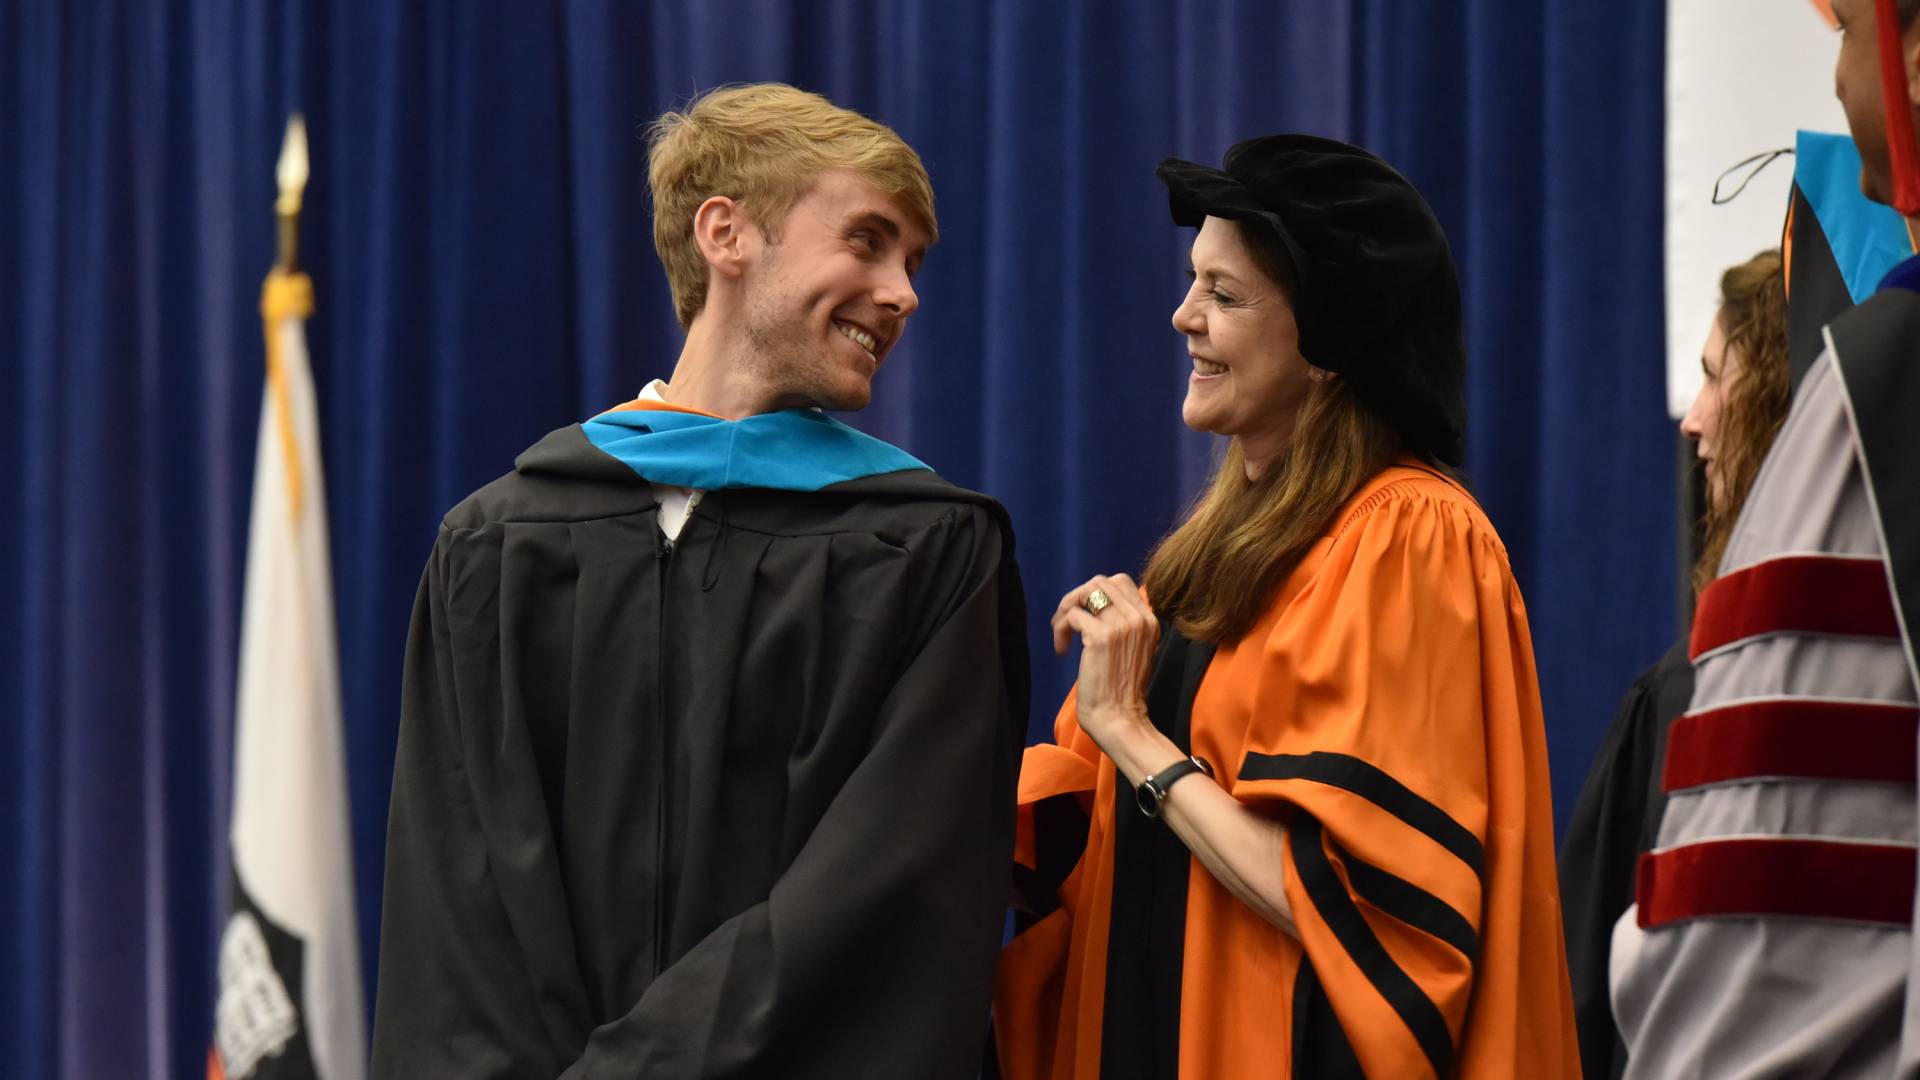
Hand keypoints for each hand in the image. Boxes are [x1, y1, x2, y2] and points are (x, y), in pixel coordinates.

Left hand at [1052, 574, 1159, 749]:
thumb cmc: (1122, 691)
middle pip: (1101, 581)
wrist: (1120, 719)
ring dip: (1066, 609)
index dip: (1096, 594)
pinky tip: (1062, 650)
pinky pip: (1072, 614)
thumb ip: (1123, 626)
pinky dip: (1060, 630)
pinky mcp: (1100, 637)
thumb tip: (1093, 607)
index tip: (1086, 617)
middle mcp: (1139, 618)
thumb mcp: (1134, 650)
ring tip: (1062, 634)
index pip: (1121, 583)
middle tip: (1068, 622)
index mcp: (1149, 620)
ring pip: (1085, 592)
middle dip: (1078, 597)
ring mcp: (1121, 625)